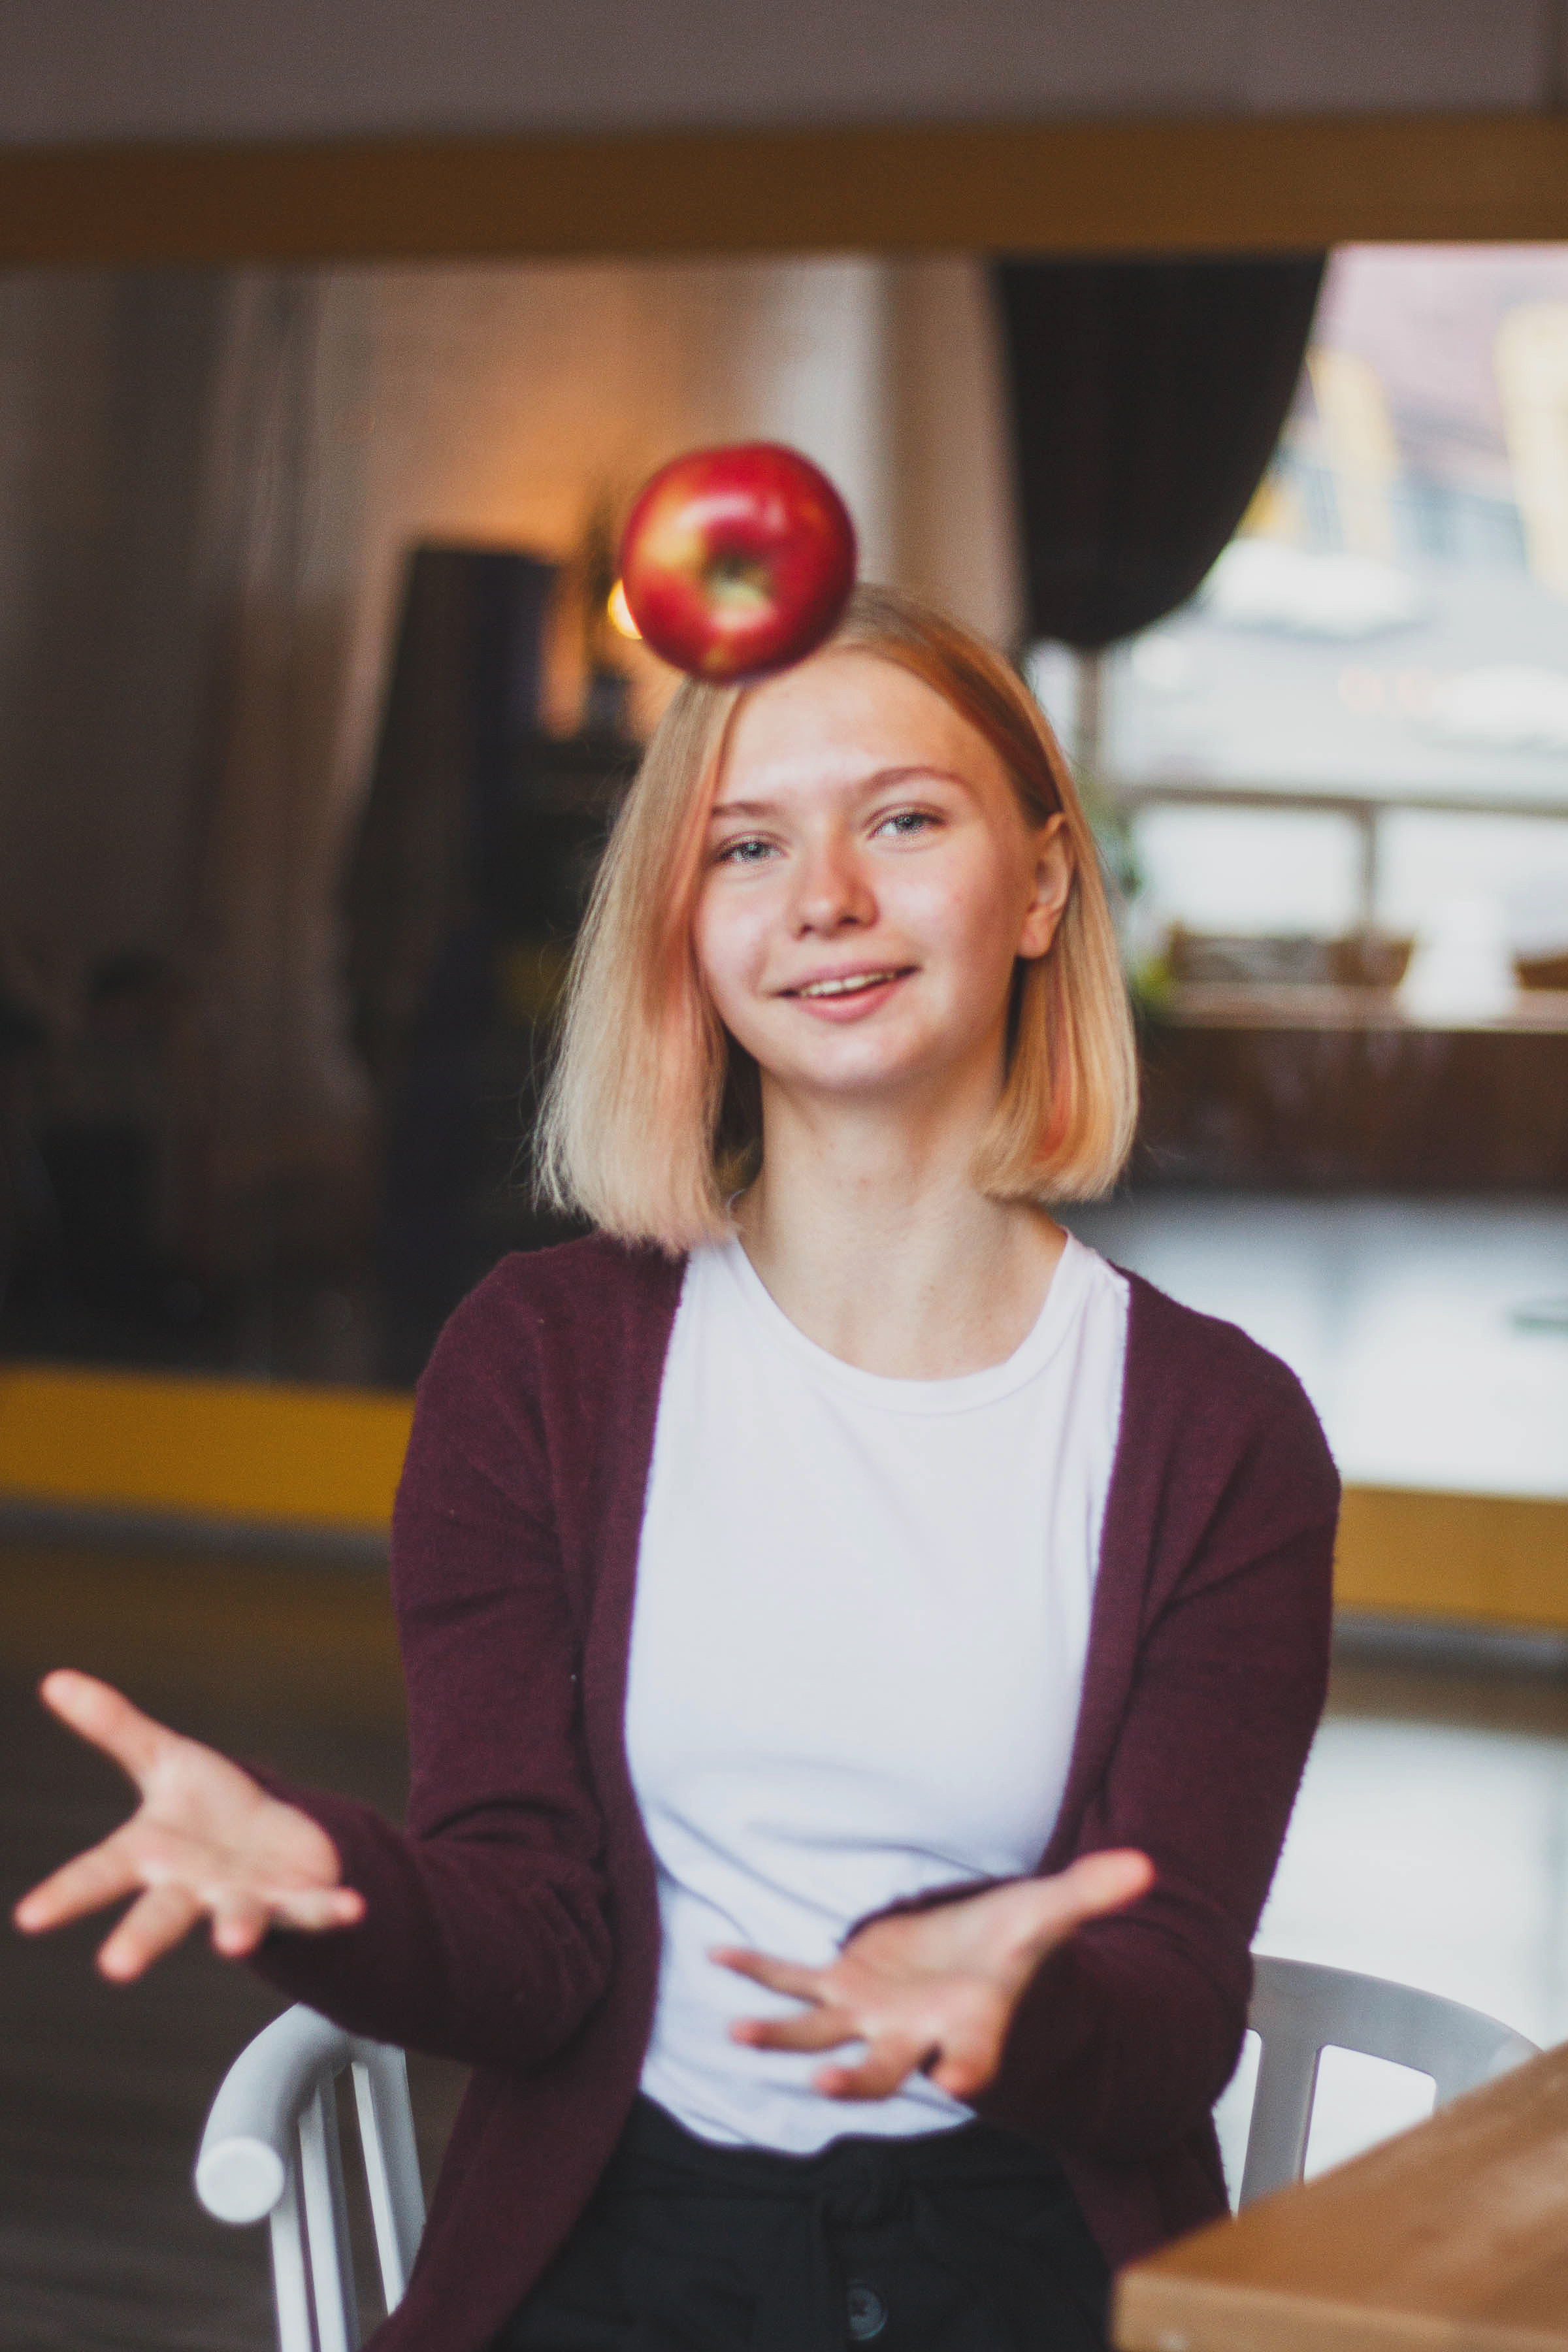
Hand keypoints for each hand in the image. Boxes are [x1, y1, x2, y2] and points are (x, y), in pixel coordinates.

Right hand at [12, 1670, 362, 1979]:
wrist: (267, 1844)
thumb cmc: (202, 1808)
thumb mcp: (162, 1760)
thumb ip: (114, 1726)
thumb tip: (54, 1678)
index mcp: (151, 1855)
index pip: (99, 1874)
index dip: (64, 1894)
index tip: (27, 1917)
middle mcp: (191, 1888)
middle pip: (161, 1914)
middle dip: (140, 1940)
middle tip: (115, 1967)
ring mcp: (243, 1898)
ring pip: (237, 1919)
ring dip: (237, 1929)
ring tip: (233, 1942)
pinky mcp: (294, 1900)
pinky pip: (313, 1910)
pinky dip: (331, 1911)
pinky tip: (355, 1908)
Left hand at [712, 1848, 1152, 2102]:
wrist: (973, 1962)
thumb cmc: (1011, 1946)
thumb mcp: (1047, 1914)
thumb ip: (1088, 1894)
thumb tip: (1143, 1864)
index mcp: (970, 2026)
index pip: (973, 2059)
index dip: (964, 2071)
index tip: (955, 2084)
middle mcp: (914, 2035)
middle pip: (884, 2070)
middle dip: (855, 2082)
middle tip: (826, 2090)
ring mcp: (872, 2017)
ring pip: (821, 2038)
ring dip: (781, 2038)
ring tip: (739, 2034)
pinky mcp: (843, 1988)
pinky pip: (795, 1985)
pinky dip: (758, 1973)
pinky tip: (719, 1959)